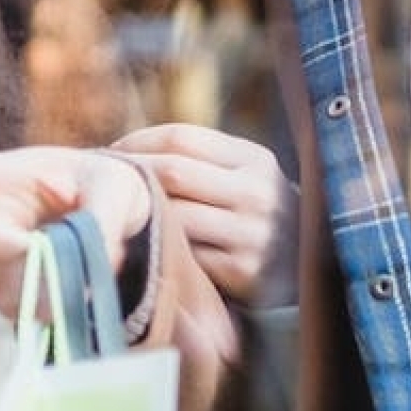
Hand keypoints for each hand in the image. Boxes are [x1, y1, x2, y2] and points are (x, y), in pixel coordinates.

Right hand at [0, 148, 150, 314]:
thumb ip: (103, 219)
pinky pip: (16, 311)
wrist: (118, 220)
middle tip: (65, 251)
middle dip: (24, 259)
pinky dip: (52, 307)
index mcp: (0, 178)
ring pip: (0, 287)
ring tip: (87, 269)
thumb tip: (89, 259)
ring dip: (46, 289)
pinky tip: (77, 290)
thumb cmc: (110, 187)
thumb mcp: (119, 188)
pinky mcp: (8, 292)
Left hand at [109, 124, 288, 301]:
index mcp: (255, 159)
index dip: (138, 142)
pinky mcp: (243, 272)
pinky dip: (159, 250)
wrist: (309, 274)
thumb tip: (125, 148)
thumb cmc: (257, 219)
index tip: (111, 152)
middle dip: (129, 176)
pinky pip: (185, 255)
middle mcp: (257, 192)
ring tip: (114, 212)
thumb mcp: (246, 178)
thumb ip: (201, 162)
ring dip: (138, 215)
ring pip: (174, 216)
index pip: (182, 137)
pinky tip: (142, 247)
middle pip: (172, 173)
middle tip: (101, 183)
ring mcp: (252, 234)